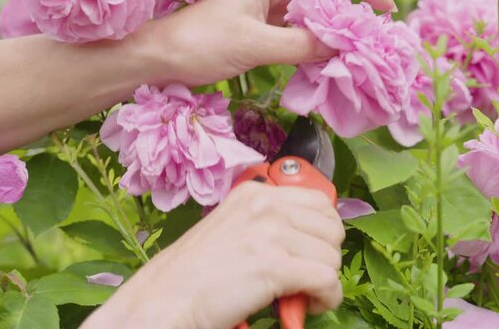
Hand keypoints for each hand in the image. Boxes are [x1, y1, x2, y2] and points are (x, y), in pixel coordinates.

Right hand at [81, 182, 345, 328]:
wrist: (166, 299)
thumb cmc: (194, 273)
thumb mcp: (232, 228)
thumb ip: (267, 223)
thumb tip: (308, 237)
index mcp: (255, 194)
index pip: (319, 201)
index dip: (325, 231)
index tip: (315, 251)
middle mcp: (265, 206)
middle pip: (332, 228)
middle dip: (327, 256)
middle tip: (309, 276)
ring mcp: (270, 233)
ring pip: (331, 256)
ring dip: (325, 280)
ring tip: (302, 294)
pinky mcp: (274, 266)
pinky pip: (326, 280)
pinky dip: (325, 298)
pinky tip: (307, 305)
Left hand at [140, 0, 395, 85]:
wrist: (163, 57)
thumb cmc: (202, 43)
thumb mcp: (254, 44)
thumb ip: (299, 45)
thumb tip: (339, 48)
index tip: (384, 9)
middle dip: (351, 13)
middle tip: (372, 40)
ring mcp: (267, 11)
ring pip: (311, 17)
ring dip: (333, 33)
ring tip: (355, 54)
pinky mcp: (261, 32)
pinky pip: (297, 36)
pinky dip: (313, 48)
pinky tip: (325, 63)